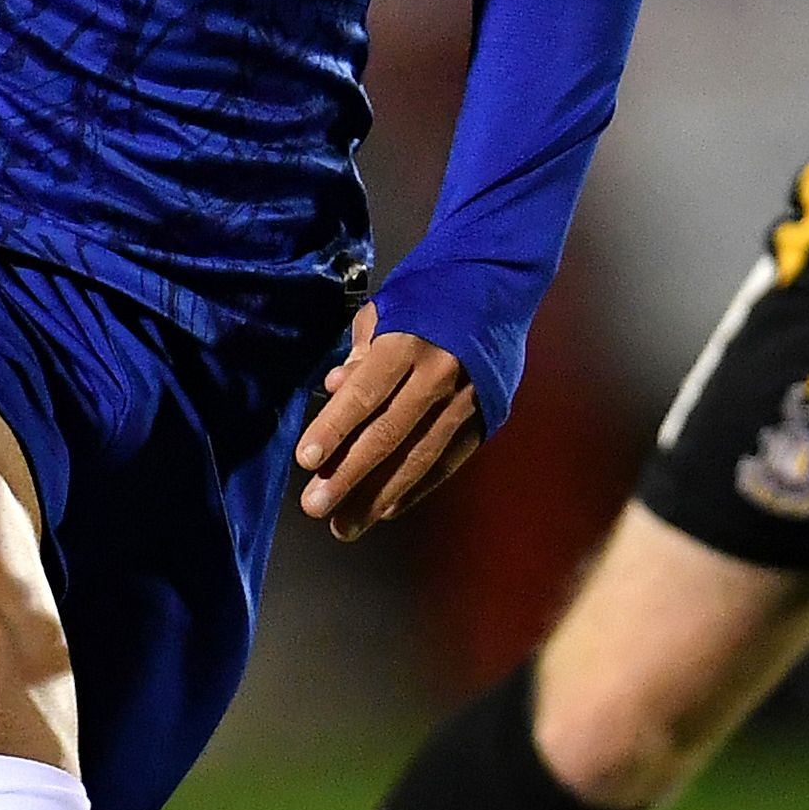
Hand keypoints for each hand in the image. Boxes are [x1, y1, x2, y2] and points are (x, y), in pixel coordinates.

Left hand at [295, 309, 481, 540]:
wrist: (502, 285)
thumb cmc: (432, 292)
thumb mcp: (388, 308)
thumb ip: (361, 353)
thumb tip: (335, 387)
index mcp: (410, 342)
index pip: (366, 393)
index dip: (334, 428)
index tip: (306, 459)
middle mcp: (440, 375)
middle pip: (389, 434)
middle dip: (349, 474)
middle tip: (315, 505)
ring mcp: (466, 401)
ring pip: (418, 458)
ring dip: (378, 495)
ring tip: (344, 525)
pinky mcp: (485, 419)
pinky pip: (446, 462)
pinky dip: (415, 488)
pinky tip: (386, 510)